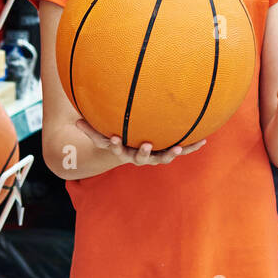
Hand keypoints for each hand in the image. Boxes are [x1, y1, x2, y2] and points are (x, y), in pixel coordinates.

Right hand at [75, 119, 206, 166]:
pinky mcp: (168, 151)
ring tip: (178, 148)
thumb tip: (74, 119)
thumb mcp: (102, 134)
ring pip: (162, 157)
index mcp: (122, 149)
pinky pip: (179, 150)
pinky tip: (203, 141)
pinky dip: (191, 147)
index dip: (115, 144)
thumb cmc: (118, 138)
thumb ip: (89, 129)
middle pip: (140, 157)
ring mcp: (154, 155)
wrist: (135, 150)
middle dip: (144, 153)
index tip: (114, 138)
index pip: (115, 147)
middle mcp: (138, 155)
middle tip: (147, 146)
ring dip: (170, 154)